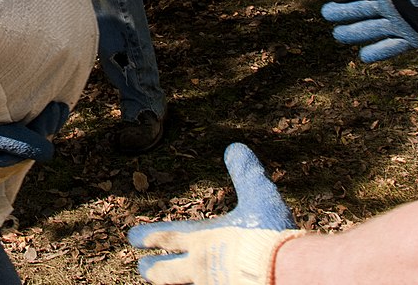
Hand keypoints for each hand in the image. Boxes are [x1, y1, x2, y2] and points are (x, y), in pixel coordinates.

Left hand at [129, 143, 303, 284]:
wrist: (285, 276)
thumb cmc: (270, 236)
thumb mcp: (259, 196)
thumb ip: (245, 173)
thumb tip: (234, 147)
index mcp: (203, 240)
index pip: (167, 236)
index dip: (148, 236)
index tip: (133, 237)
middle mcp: (200, 268)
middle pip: (164, 273)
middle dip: (152, 269)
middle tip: (142, 267)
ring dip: (168, 284)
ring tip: (162, 284)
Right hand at [320, 0, 417, 62]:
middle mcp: (392, 5)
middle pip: (359, 10)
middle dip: (342, 11)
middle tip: (328, 14)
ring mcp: (401, 24)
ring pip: (369, 30)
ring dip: (353, 32)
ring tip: (338, 35)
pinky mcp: (413, 41)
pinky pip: (389, 49)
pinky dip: (376, 53)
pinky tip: (362, 57)